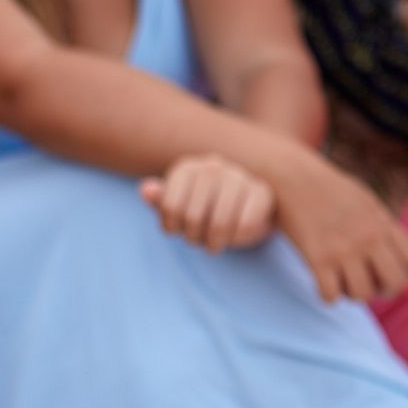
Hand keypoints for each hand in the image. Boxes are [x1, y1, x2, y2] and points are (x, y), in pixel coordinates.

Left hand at [139, 153, 274, 252]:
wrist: (247, 211)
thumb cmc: (205, 211)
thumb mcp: (179, 208)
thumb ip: (161, 201)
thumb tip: (146, 190)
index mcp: (187, 168)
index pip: (169, 206)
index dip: (172, 227)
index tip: (178, 229)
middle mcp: (212, 166)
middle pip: (192, 216)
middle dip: (193, 237)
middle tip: (199, 238)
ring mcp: (239, 176)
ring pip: (219, 223)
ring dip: (214, 242)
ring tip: (215, 241)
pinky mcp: (262, 192)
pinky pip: (244, 226)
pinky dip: (237, 238)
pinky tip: (236, 233)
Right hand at [266, 150, 407, 302]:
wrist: (293, 178)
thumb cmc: (327, 189)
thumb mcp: (365, 202)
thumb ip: (381, 225)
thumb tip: (389, 248)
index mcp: (383, 223)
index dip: (404, 273)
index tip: (386, 271)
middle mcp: (368, 238)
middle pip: (396, 284)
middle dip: (383, 290)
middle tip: (367, 282)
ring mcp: (343, 250)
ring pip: (362, 294)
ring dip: (352, 294)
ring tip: (342, 282)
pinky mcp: (316, 259)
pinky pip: (330, 296)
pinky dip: (327, 296)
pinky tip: (323, 283)